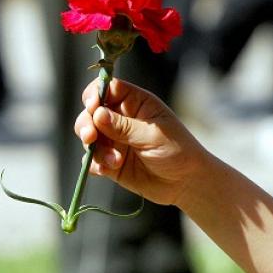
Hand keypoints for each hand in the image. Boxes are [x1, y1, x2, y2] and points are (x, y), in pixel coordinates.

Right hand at [75, 78, 205, 206]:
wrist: (186, 183)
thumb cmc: (178, 151)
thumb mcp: (153, 136)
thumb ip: (124, 126)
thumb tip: (97, 114)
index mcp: (136, 103)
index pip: (107, 89)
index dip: (95, 94)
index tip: (92, 105)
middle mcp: (122, 119)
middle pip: (91, 112)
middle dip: (86, 123)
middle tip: (90, 137)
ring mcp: (114, 140)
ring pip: (88, 136)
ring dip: (95, 148)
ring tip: (115, 160)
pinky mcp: (110, 161)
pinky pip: (92, 160)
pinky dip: (95, 164)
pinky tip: (107, 170)